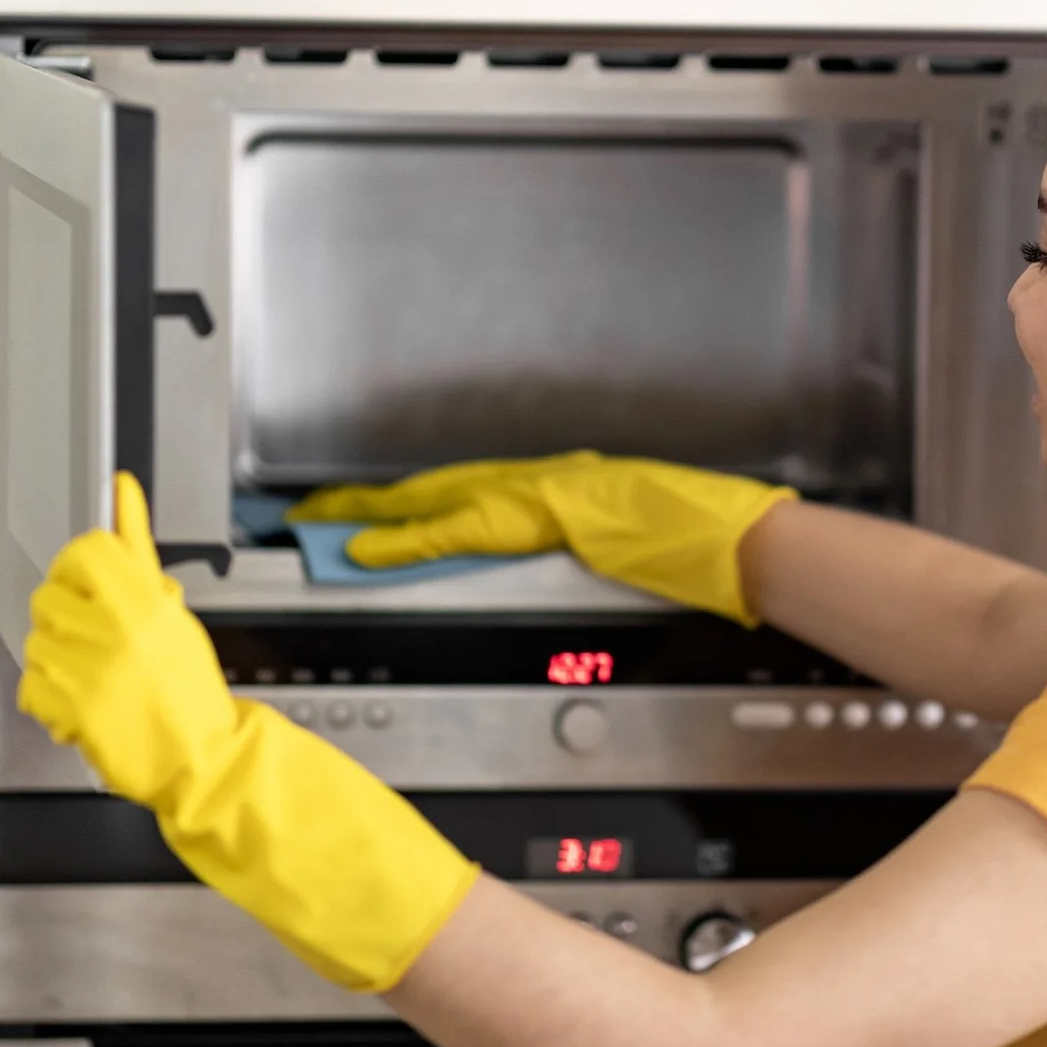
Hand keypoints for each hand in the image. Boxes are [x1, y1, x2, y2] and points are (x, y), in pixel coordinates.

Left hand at [18, 473, 237, 810]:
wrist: (202, 757)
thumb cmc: (187, 687)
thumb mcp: (171, 609)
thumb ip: (136, 547)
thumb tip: (122, 489)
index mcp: (145, 600)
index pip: (81, 553)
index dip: (77, 571)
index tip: (87, 588)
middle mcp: (117, 631)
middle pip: (48, 598)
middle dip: (67, 620)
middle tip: (96, 641)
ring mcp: (91, 671)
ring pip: (36, 643)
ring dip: (58, 661)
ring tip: (94, 676)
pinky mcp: (72, 710)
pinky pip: (30, 686)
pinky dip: (49, 699)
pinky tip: (81, 701)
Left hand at [288, 451, 795, 623]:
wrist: (736, 538)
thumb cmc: (698, 542)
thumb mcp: (625, 547)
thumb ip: (579, 551)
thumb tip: (557, 564)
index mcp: (558, 490)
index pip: (464, 495)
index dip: (405, 505)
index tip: (356, 513)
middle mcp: (542, 481)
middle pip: (436, 488)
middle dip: (370, 501)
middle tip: (310, 512)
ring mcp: (543, 492)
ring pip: (438, 499)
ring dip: (376, 515)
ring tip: (321, 526)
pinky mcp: (546, 514)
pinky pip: (463, 529)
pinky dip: (414, 539)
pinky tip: (374, 548)